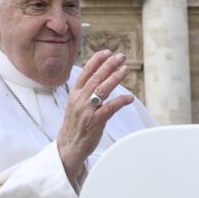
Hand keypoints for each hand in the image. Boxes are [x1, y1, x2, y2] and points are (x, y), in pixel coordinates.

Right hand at [57, 50, 133, 182]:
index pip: (86, 72)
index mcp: (75, 93)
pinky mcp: (95, 122)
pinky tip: (129, 97)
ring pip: (102, 89)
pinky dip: (120, 101)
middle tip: (121, 57)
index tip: (107, 52)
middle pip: (96, 77)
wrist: (69, 145)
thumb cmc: (75, 124)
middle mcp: (80, 99)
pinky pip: (110, 108)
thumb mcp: (75, 104)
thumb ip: (85, 91)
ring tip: (125, 69)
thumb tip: (98, 77)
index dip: (97, 60)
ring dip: (115, 78)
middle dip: (109, 65)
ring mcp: (87, 110)